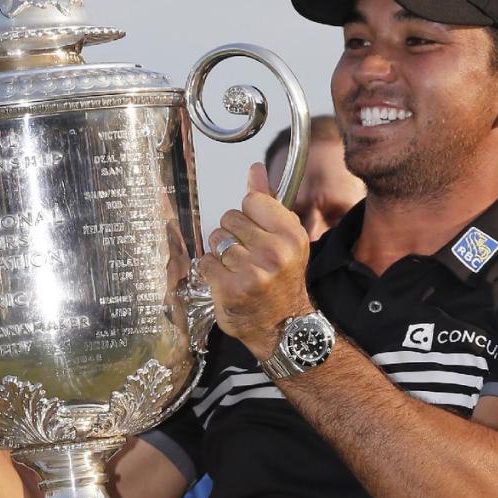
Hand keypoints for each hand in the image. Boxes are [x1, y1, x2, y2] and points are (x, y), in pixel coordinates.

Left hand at [198, 164, 313, 359]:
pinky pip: (206, 262)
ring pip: (216, 240)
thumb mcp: (284, 239)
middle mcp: (275, 252)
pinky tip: (228, 282)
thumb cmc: (282, 280)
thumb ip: (267, 203)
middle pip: (230, 218)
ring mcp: (252, 271)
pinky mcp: (231, 288)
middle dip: (233, 236)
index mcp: (291, 234)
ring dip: (222, 255)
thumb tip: (255, 169)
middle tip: (248, 257)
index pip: (251, 200)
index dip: (249, 216)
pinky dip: (212, 272)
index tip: (257, 234)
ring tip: (239, 270)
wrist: (283, 327)